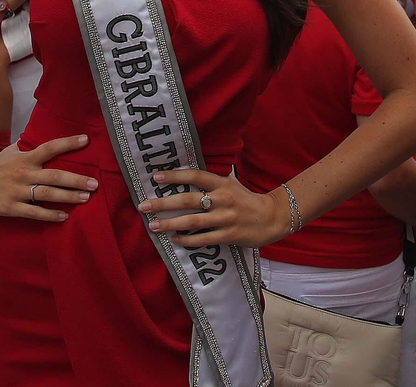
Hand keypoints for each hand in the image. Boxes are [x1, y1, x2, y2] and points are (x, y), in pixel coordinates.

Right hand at [0, 135, 95, 221]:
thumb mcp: (10, 152)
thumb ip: (27, 147)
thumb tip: (41, 139)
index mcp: (25, 158)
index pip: (49, 147)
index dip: (68, 143)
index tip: (86, 140)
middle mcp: (24, 173)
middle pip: (55, 175)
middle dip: (76, 180)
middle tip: (95, 183)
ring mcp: (18, 191)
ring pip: (47, 194)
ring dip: (68, 197)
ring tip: (86, 198)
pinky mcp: (11, 207)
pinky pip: (34, 212)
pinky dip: (50, 215)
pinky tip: (64, 216)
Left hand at [138, 169, 287, 248]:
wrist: (272, 217)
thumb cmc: (246, 200)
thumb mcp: (231, 184)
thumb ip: (212, 181)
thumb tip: (186, 175)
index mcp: (222, 184)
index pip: (195, 176)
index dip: (175, 176)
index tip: (155, 176)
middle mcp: (223, 199)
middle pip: (188, 200)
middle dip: (163, 203)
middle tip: (143, 206)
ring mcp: (226, 218)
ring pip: (192, 221)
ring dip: (170, 224)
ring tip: (153, 225)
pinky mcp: (229, 235)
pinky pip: (204, 239)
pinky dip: (187, 240)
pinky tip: (174, 239)